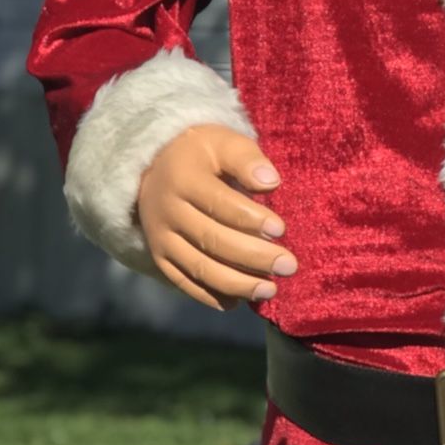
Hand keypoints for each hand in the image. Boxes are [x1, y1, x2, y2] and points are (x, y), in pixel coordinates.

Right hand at [136, 124, 293, 311]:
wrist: (155, 167)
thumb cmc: (201, 155)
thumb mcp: (222, 142)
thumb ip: (247, 158)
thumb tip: (271, 182)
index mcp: (182, 179)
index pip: (219, 203)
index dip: (251, 219)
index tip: (282, 230)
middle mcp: (166, 212)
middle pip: (212, 240)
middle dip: (254, 257)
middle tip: (289, 266)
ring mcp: (160, 239)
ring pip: (199, 267)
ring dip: (237, 284)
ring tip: (270, 289)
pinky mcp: (160, 258)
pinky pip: (184, 283)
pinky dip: (211, 296)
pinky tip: (239, 302)